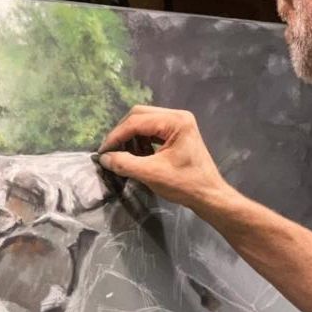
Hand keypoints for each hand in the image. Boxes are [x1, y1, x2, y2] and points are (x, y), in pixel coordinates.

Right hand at [97, 105, 230, 213]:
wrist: (209, 195)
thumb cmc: (184, 184)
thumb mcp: (151, 174)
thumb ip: (125, 163)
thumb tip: (103, 158)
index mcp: (175, 121)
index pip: (136, 122)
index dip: (116, 136)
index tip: (103, 151)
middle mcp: (178, 116)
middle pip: (139, 115)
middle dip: (123, 133)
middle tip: (111, 151)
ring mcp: (179, 123)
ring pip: (144, 121)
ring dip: (132, 137)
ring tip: (126, 156)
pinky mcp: (178, 133)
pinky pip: (152, 130)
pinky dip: (142, 141)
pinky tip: (138, 155)